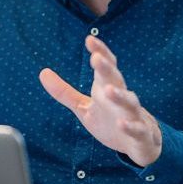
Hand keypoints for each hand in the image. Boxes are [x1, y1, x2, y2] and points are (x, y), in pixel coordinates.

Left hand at [39, 35, 161, 166]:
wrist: (139, 143)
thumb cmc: (110, 120)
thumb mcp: (84, 106)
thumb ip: (65, 92)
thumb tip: (42, 72)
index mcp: (108, 88)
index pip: (106, 67)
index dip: (100, 52)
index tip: (89, 40)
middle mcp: (122, 98)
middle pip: (116, 80)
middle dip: (107, 69)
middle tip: (96, 58)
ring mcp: (132, 115)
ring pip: (129, 102)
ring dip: (119, 96)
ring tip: (108, 90)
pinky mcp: (140, 135)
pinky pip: (136, 129)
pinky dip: (130, 126)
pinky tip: (122, 123)